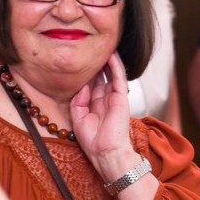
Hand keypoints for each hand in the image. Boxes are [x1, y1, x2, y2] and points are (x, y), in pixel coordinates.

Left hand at [71, 52, 140, 178]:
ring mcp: (114, 98)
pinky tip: (111, 55)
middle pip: (100, 77)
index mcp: (95, 106)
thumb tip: (82, 84)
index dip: (86, 74)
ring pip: (110, 74)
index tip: (79, 61)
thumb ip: (78, 100)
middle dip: (95, 65)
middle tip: (90, 49)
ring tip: (102, 46)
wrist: (106, 153)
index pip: (91, 85)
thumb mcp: (78, 118)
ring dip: (106, 61)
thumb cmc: (93, 142)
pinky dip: (115, 66)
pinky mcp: (121, 97)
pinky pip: (118, 78)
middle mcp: (105, 100)